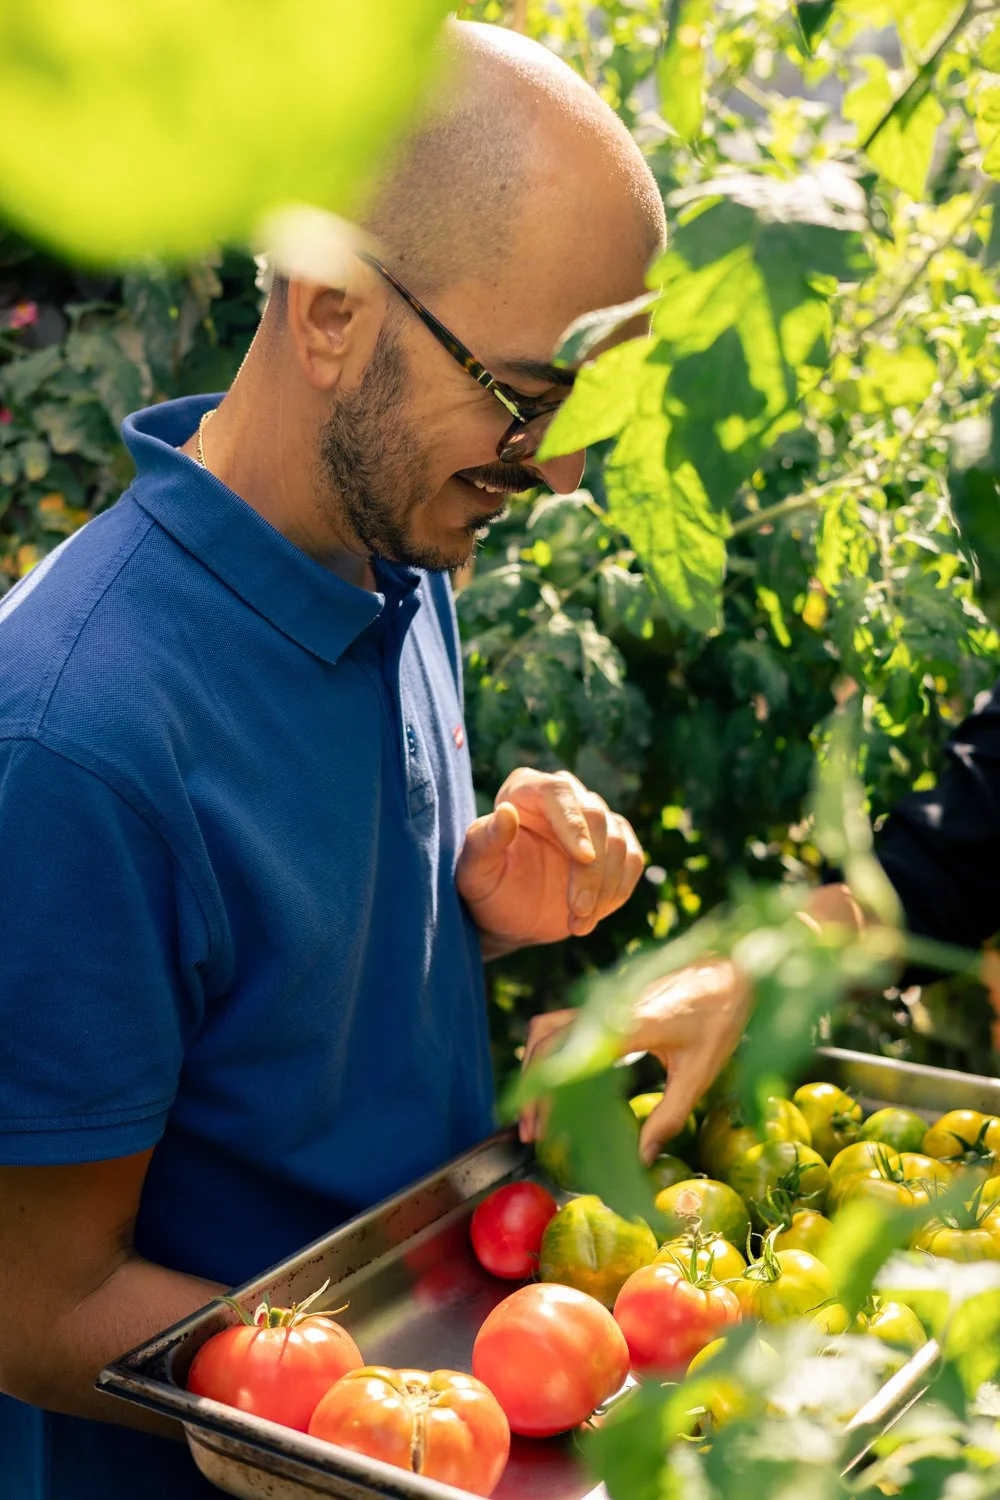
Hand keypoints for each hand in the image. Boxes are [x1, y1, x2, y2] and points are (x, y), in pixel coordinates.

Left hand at [457, 768, 642, 949]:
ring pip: (618, 842)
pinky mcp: (615, 843)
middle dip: (591, 871)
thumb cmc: (487, 888)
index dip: (574, 823)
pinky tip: (593, 915)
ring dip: (604, 888)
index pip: (558, 792)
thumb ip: (483, 841)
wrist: (510, 915)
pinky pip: (632, 860)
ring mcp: (593, 819)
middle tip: (576, 911)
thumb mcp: (474, 872)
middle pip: (595, 818)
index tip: (583, 858)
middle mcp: (563, 796)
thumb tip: (505, 812)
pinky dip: (618, 890)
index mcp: (526, 789)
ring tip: (578, 923)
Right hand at [518, 959, 751, 1163]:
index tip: (540, 1131)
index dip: (545, 1097)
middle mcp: (605, 1008)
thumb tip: (641, 1159)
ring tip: (538, 1109)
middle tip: (532, 1133)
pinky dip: (551, 1050)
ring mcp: (604, 1001)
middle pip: (545, 1045)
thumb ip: (669, 1117)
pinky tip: (560, 1080)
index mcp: (624, 1025)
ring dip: (535, 1066)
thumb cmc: (721, 1016)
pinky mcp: (609, 1000)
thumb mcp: (700, 1073)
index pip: (565, 1060)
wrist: (734, 969)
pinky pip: (565, 1022)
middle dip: (532, 1090)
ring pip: (547, 1028)